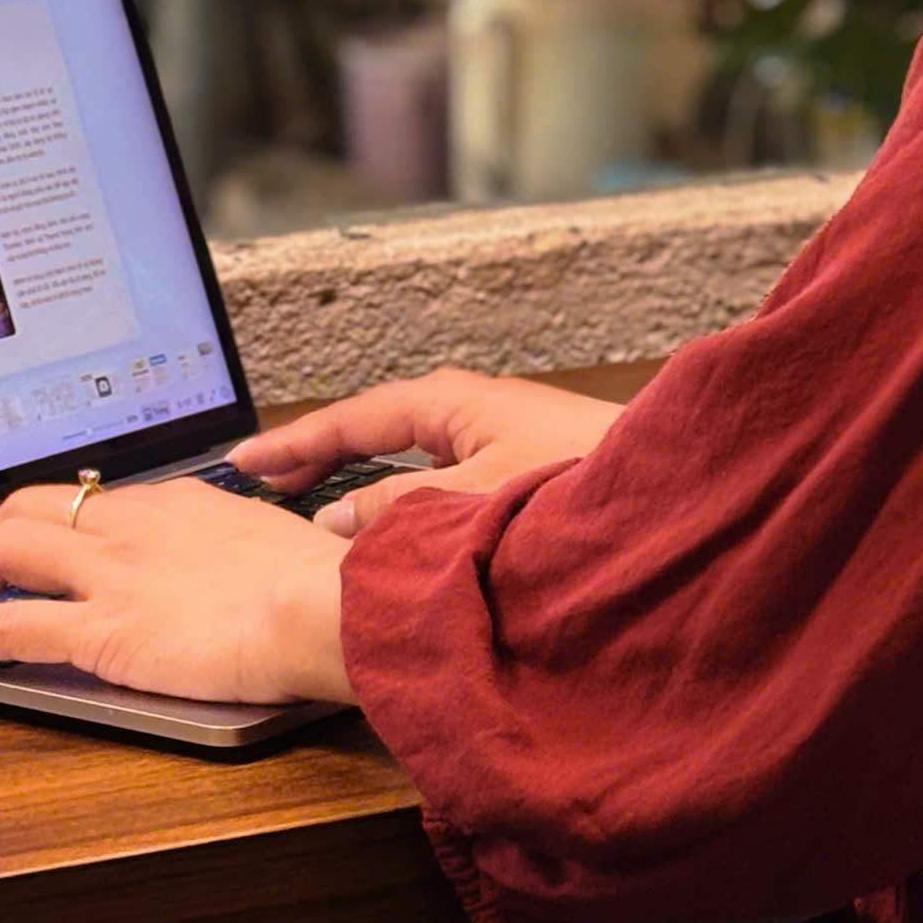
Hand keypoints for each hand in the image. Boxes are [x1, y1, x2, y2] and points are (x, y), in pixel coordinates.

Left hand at [0, 476, 350, 704]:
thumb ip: (256, 554)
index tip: (42, 546)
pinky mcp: (103, 629)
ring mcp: (113, 573)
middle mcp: (133, 524)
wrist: (333, 605)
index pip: (96, 500)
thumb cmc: (331, 587)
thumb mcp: (286, 550)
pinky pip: (7, 625)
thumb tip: (267, 568)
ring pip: (6, 549)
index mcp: (179, 503)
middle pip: (32, 508)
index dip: (55, 524)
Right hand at [230, 366, 623, 537]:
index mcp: (453, 403)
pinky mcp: (525, 466)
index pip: (352, 418)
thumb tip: (333, 520)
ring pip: (408, 452)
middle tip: (261, 481)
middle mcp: (473, 409)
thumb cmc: (584, 488)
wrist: (680, 493)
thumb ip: (395, 511)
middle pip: (375, 427)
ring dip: (359, 475)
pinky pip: (439, 472)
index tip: (242, 460)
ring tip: (313, 502)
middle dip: (318, 453)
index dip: (294, 442)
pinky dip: (402, 491)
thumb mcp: (470, 503)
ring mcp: (501, 434)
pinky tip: (396, 520)